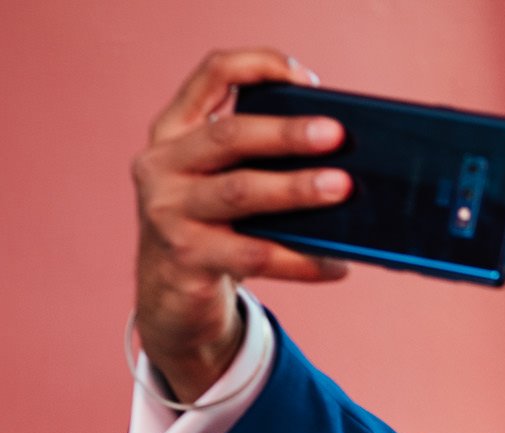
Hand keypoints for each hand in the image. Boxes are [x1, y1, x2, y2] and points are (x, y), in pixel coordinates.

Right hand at [130, 49, 352, 399]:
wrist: (170, 294)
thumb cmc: (212, 225)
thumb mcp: (218, 179)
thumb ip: (255, 158)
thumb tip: (338, 154)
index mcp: (174, 131)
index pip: (211, 76)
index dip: (257, 66)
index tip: (306, 77)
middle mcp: (162, 165)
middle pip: (228, 137)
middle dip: (286, 134)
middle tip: (336, 135)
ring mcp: (168, 212)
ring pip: (240, 193)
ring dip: (295, 190)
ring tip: (342, 188)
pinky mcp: (187, 257)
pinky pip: (254, 255)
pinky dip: (301, 260)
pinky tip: (336, 265)